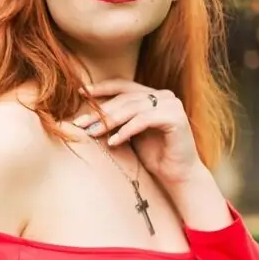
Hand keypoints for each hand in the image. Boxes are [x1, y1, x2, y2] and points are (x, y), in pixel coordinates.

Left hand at [73, 80, 202, 186]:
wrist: (177, 174)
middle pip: (125, 98)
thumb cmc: (153, 155)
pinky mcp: (176, 117)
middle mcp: (163, 95)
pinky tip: (113, 142)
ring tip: (93, 133)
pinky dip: (126, 130)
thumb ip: (116, 121)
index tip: (81, 92)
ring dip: (109, 121)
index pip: (124, 85)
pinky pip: (144, 120)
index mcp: (152, 95)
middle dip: (100, 111)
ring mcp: (171, 104)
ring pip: (132, 108)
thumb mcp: (129, 133)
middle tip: (81, 123)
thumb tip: (87, 117)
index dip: (102, 88)